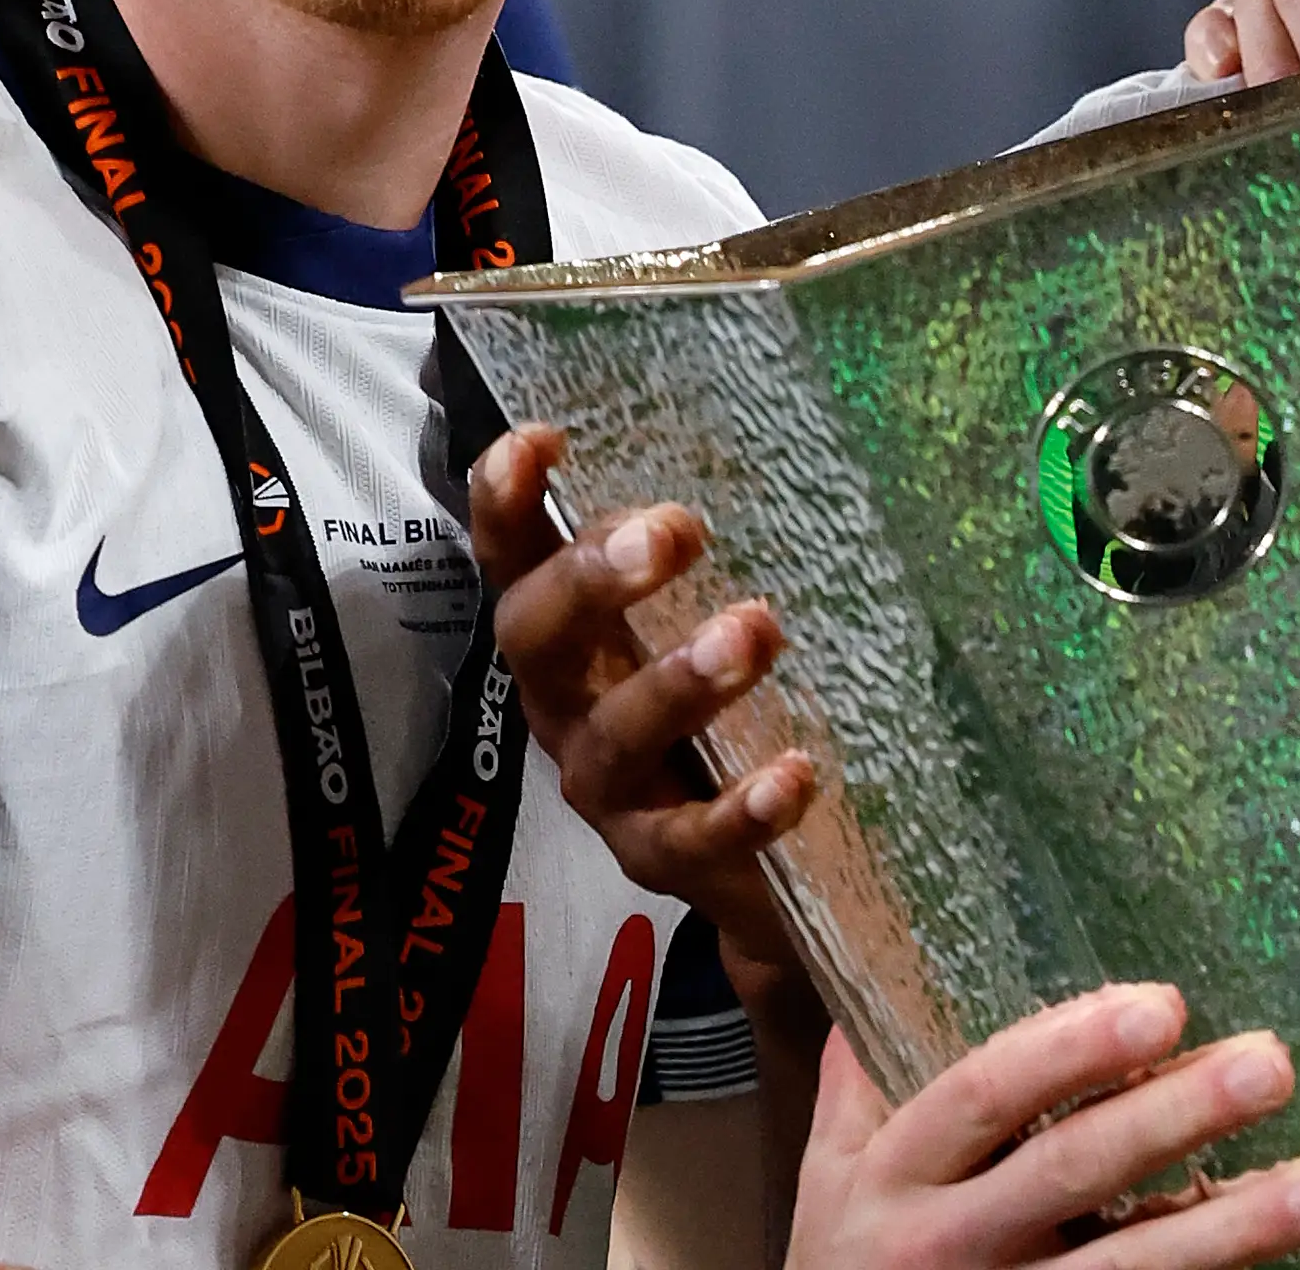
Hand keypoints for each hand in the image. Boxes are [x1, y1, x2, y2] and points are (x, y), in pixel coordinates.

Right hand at [472, 425, 815, 968]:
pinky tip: (795, 773)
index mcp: (569, 641)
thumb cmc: (722, 714)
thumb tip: (769, 426)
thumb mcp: (699, 625)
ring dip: (679, 683)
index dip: (505, 505)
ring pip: (616, 737)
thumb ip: (699, 561)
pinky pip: (693, 837)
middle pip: (538, 641)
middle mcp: (567, 709)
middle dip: (591, 582)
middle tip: (672, 529)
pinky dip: (742, 806)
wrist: (762, 872)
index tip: (538, 439)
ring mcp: (608, 792)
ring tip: (755, 630)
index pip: (513, 562)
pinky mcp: (663, 862)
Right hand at [789, 988, 1299, 1267]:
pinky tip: (1282, 1264)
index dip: (1073, 1048)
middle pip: (1072, 1171)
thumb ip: (854, 1096)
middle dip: (1175, 1116)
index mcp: (894, 1176)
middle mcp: (948, 1245)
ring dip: (1234, 1228)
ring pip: (1128, 1268)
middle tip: (1271, 1064)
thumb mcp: (826, 1185)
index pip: (986, 1092)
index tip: (1164, 1006)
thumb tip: (872, 995)